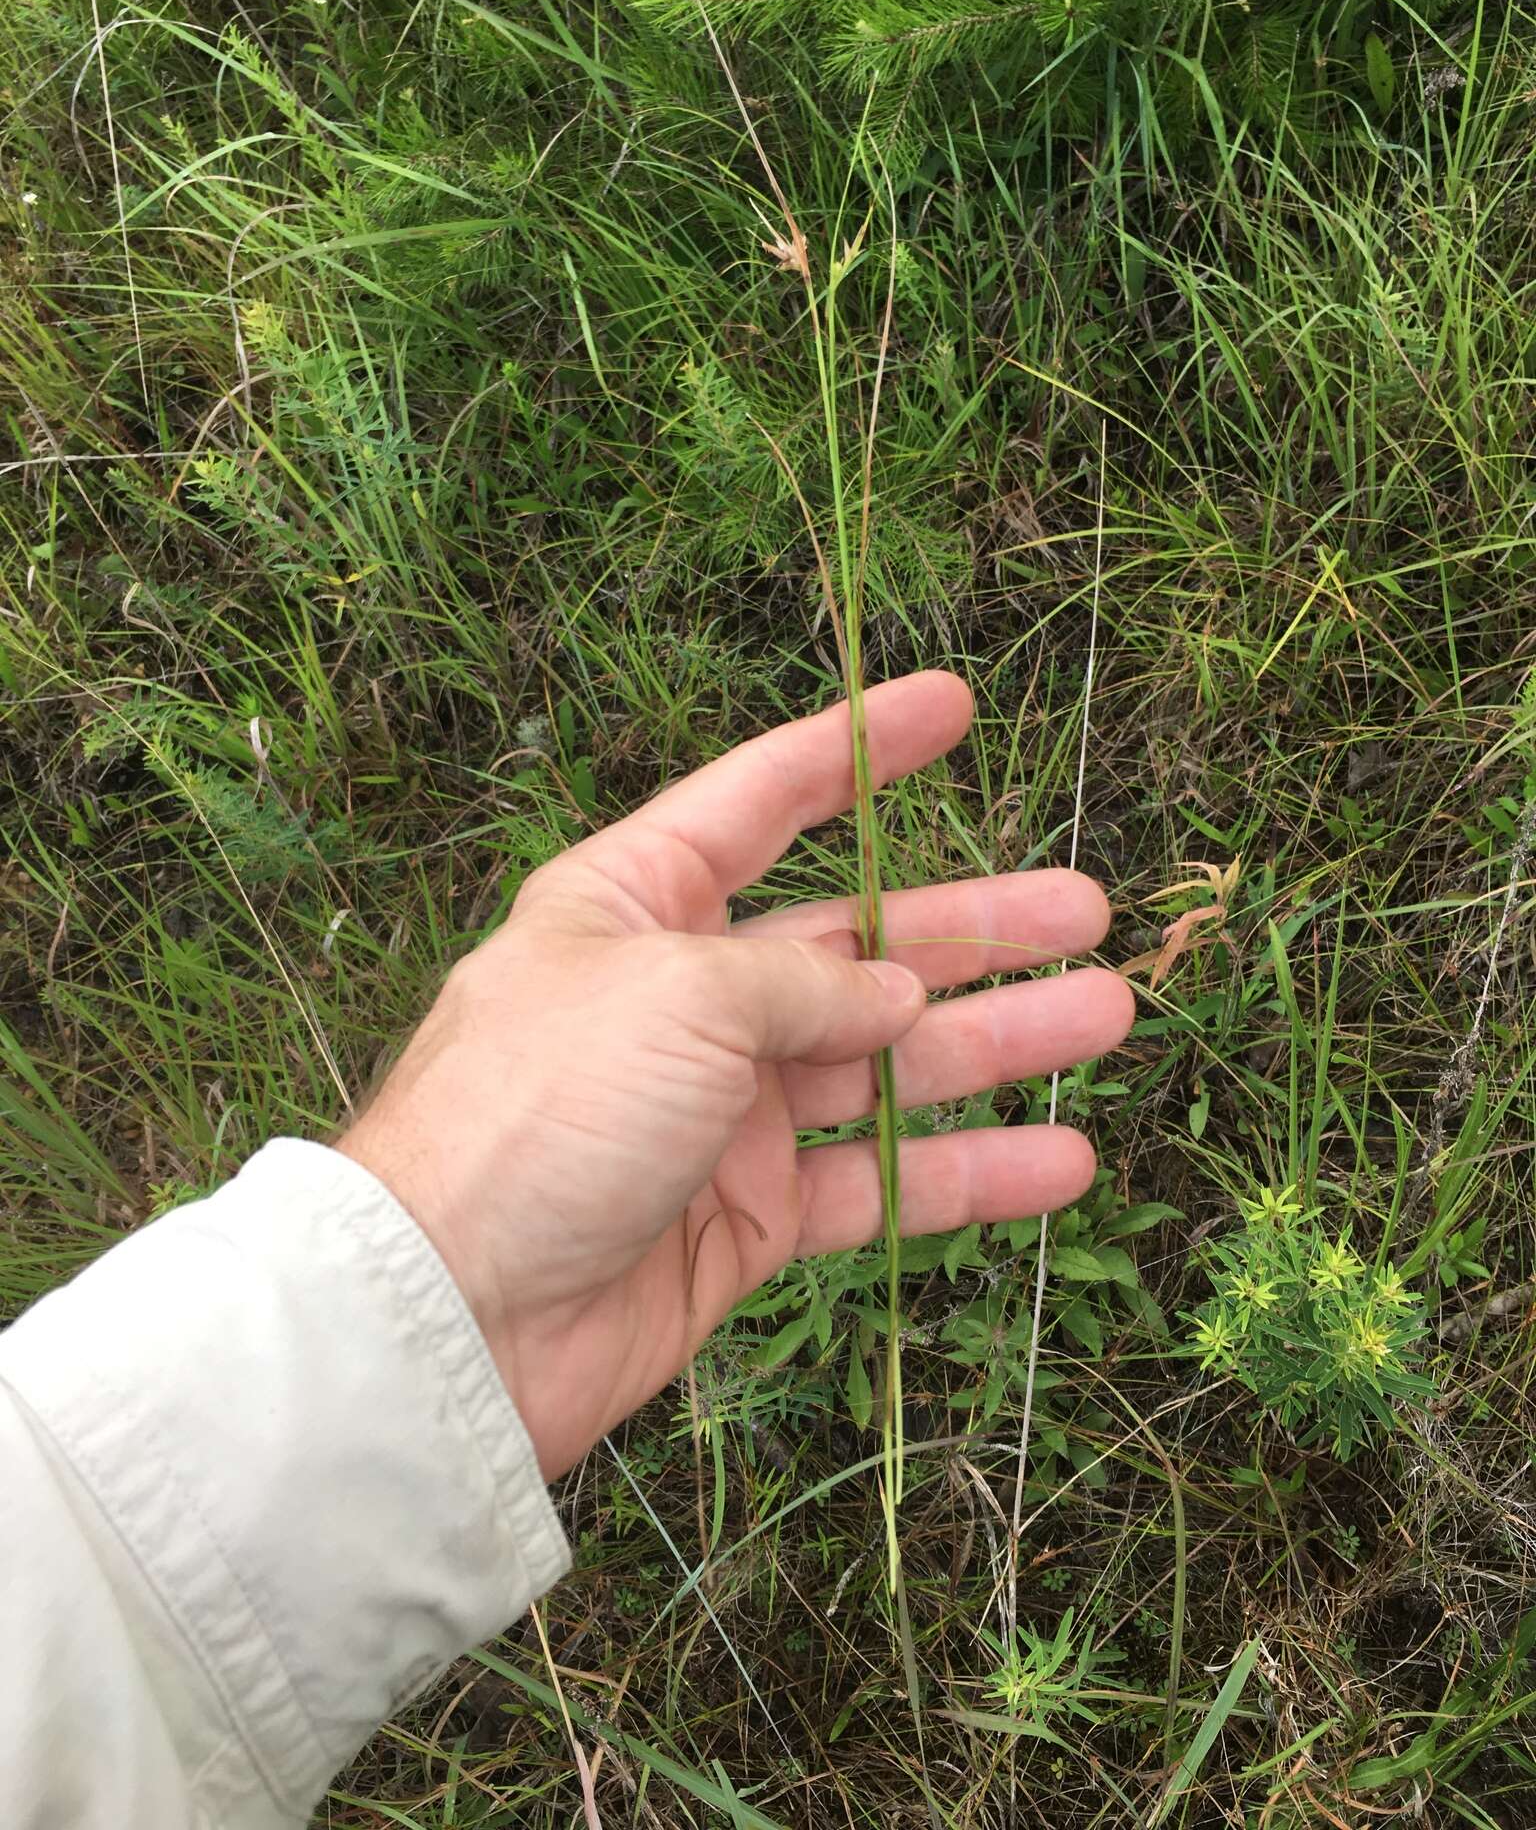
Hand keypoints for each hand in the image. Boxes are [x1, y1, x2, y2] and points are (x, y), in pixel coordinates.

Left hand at [337, 673, 1133, 1479]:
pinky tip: (1060, 1161)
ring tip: (1109, 1011)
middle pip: (854, 943)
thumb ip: (802, 985)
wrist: (453, 1319)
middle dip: (973, 923)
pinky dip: (965, 1173)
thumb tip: (894, 995)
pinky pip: (876, 1183)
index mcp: (635, 905)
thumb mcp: (677, 996)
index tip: (952, 705)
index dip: (861, 749)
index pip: (764, 801)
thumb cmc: (541, 1111)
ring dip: (996, 1042)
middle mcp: (683, 999)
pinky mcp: (743, 1220)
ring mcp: (718, 1113)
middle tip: (1089, 907)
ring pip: (882, 1063)